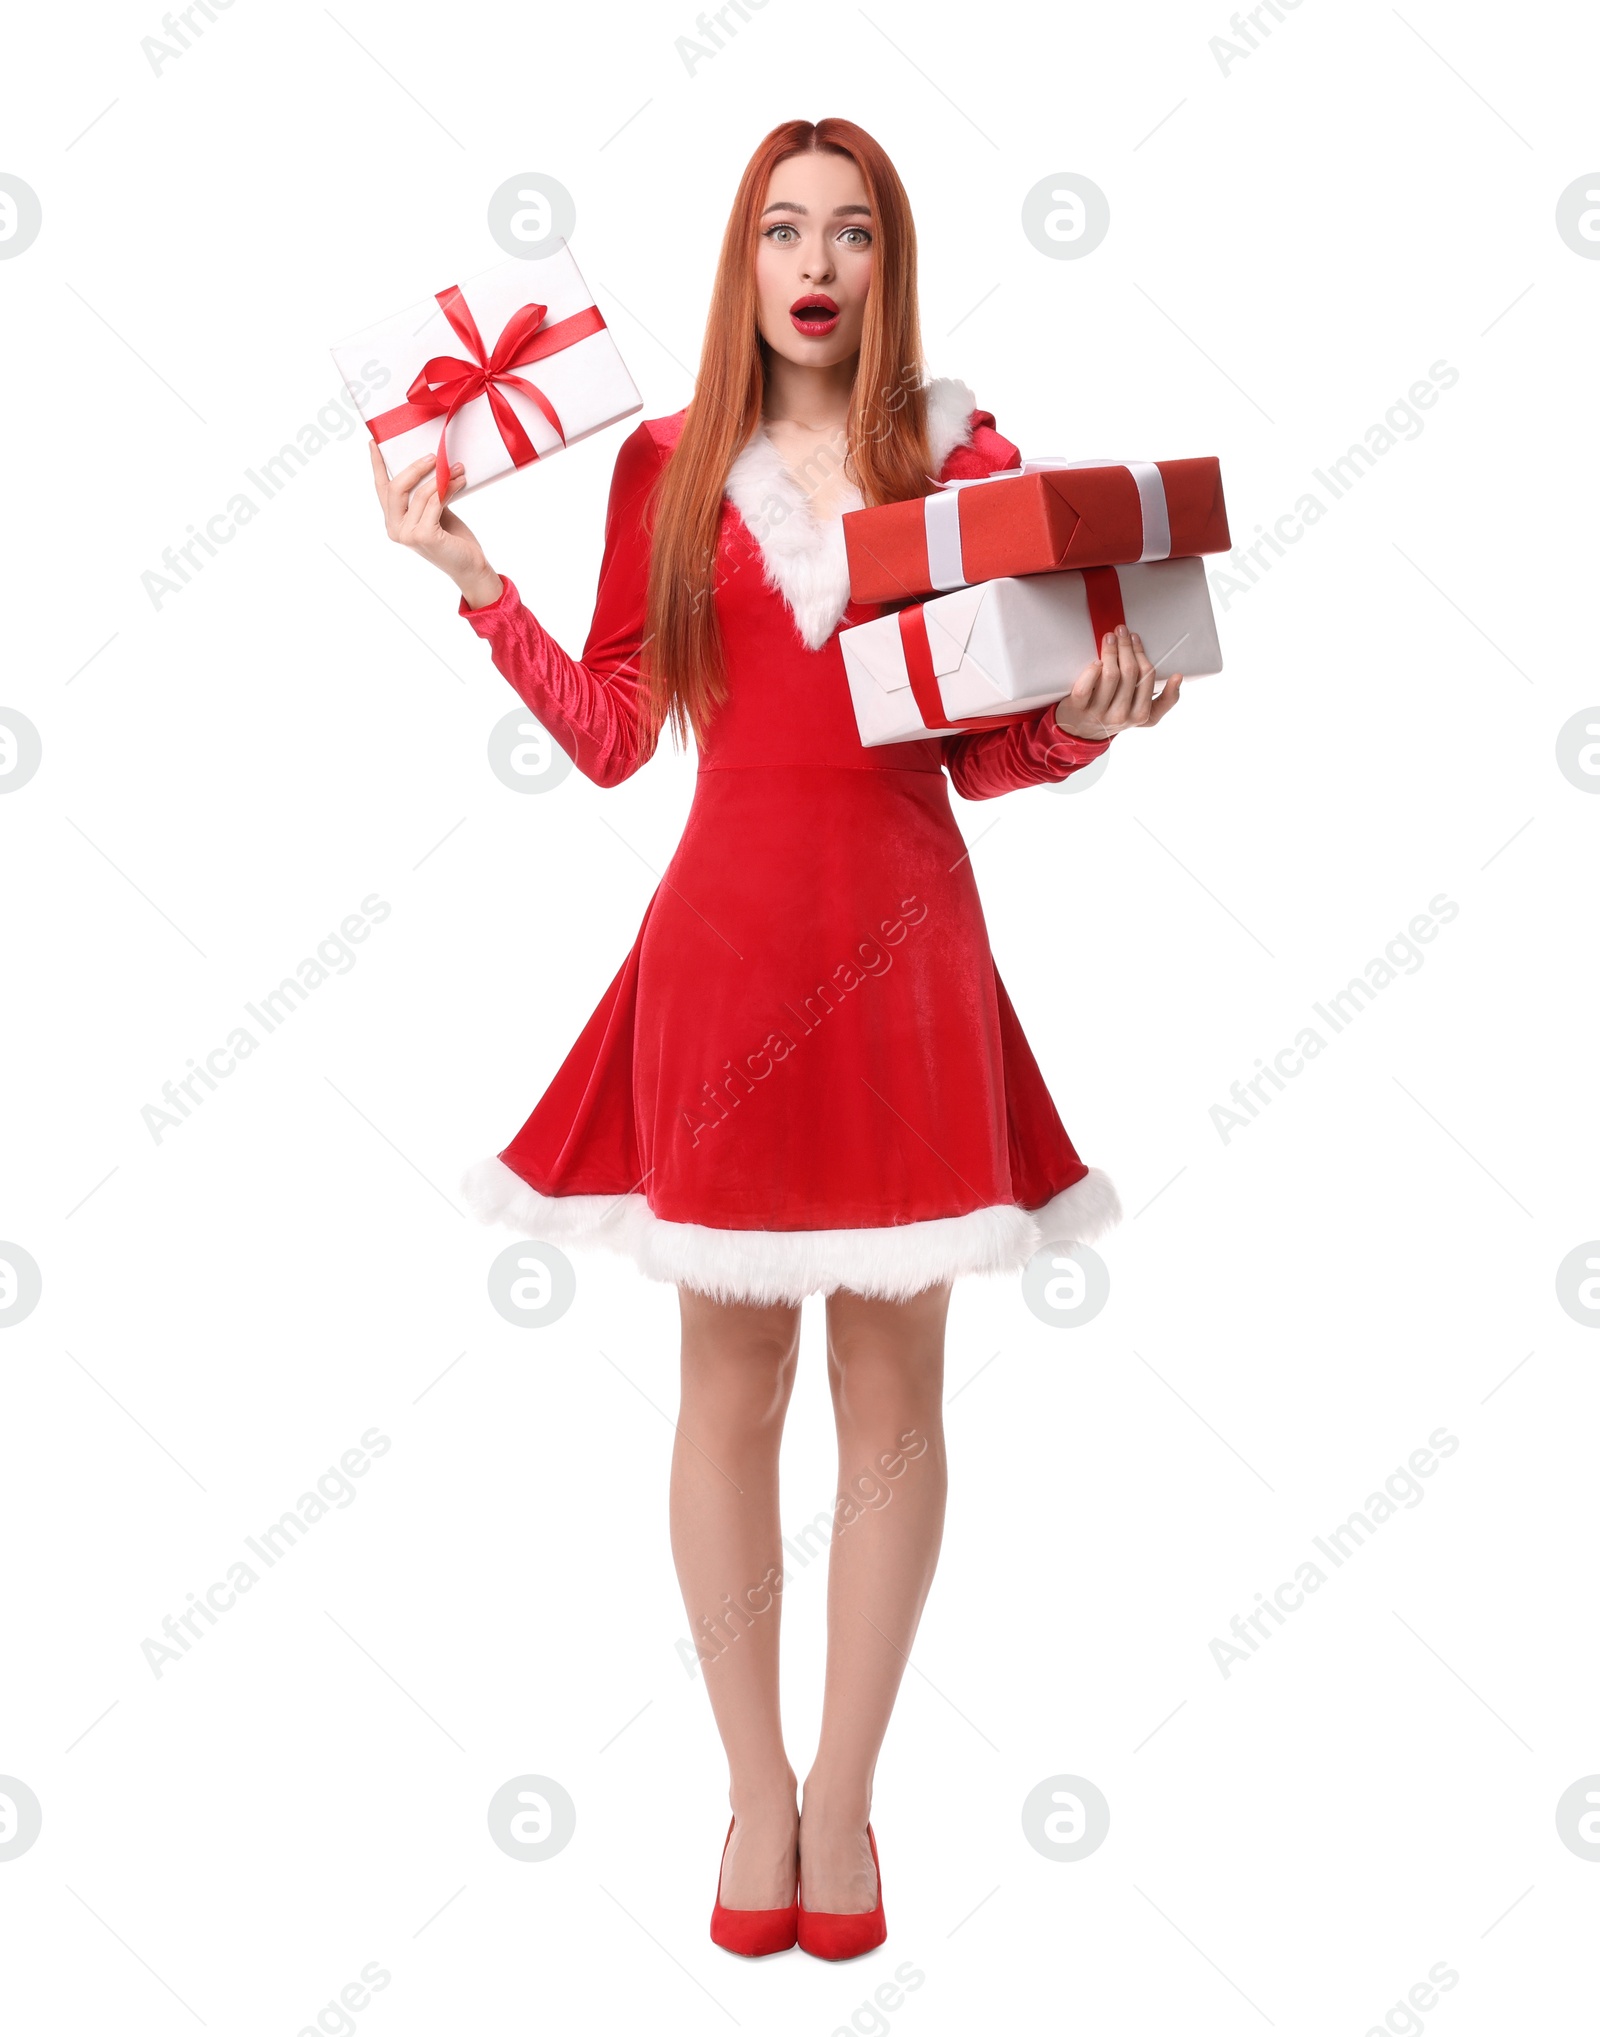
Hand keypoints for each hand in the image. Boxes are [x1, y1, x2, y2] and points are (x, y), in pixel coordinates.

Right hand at [370, 443, 502, 607]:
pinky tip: (460, 481)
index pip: (382, 489)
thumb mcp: (433, 512)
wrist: (469, 566)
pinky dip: (448, 488)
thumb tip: (429, 464)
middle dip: (416, 468)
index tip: (373, 443)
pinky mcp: (423, 536)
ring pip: (420, 494)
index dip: (377, 465)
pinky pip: (434, 502)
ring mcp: (407, 534)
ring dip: (441, 477)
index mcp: (393, 521)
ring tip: (458, 468)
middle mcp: (395, 529)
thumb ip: (424, 495)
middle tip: (435, 456)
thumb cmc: (452, 538)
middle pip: (396, 487)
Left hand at [1054, 623, 1183, 740]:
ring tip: (1108, 639)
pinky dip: (1092, 670)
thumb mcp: (1142, 714)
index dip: (1141, 653)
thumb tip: (1178, 677)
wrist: (1082, 733)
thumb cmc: (1115, 715)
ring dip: (1110, 651)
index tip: (1135, 638)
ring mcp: (1098, 713)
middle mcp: (1121, 716)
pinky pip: (1086, 686)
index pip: (1146, 676)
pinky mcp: (1078, 709)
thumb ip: (1165, 701)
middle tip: (1121, 631)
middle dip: (1126, 646)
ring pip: (1110, 675)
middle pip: (1129, 672)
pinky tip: (1096, 661)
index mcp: (1141, 715)